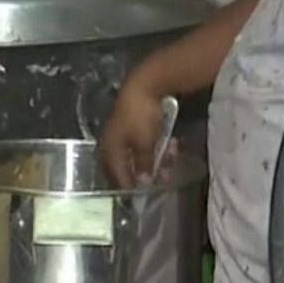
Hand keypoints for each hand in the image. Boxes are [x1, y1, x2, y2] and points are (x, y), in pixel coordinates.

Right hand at [100, 66, 169, 187]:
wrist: (146, 84)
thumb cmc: (141, 117)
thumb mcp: (144, 144)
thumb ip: (144, 165)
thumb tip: (142, 183)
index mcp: (110, 148)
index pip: (117, 174)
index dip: (129, 186)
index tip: (142, 198)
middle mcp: (114, 141)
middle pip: (130, 164)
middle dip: (149, 171)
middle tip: (165, 178)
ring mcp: (125, 131)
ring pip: (142, 152)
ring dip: (159, 157)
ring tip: (173, 157)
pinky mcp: (137, 122)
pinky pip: (148, 140)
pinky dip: (159, 145)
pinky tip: (173, 143)